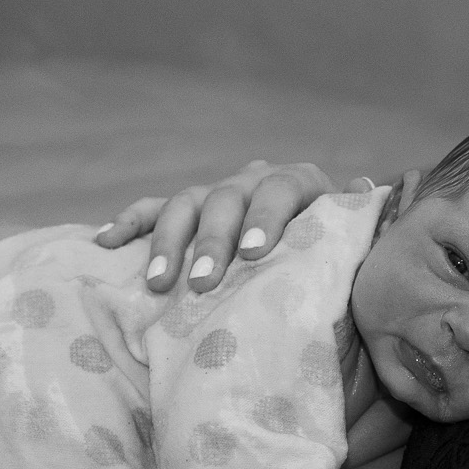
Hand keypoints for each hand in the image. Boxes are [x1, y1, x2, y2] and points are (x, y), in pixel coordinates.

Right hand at [93, 161, 400, 292]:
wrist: (319, 270)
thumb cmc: (340, 271)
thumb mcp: (356, 253)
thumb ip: (358, 228)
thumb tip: (365, 189)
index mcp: (302, 186)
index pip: (282, 190)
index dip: (266, 218)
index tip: (253, 254)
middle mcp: (254, 183)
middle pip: (227, 198)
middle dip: (212, 241)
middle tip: (203, 284)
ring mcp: (216, 196)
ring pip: (186, 204)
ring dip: (168, 242)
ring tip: (157, 285)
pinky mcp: (186, 215)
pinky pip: (152, 211)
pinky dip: (128, 223)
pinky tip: (103, 244)